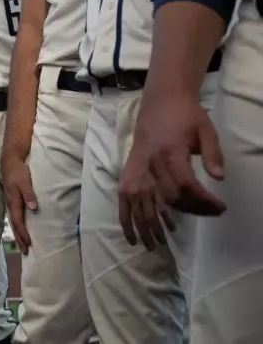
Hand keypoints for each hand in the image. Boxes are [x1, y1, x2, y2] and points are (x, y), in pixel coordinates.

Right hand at [1, 155, 36, 253]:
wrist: (10, 161)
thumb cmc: (18, 171)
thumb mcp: (24, 180)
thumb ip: (28, 194)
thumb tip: (33, 208)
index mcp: (13, 201)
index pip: (18, 221)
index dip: (23, 233)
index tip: (29, 244)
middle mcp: (10, 204)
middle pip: (14, 225)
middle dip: (20, 238)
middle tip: (25, 252)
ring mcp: (10, 202)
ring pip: (14, 222)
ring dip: (18, 234)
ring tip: (23, 245)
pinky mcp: (12, 200)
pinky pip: (15, 217)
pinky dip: (18, 226)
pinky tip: (22, 229)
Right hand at [118, 92, 225, 249]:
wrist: (160, 100)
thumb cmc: (185, 114)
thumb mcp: (206, 129)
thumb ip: (212, 154)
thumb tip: (219, 178)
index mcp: (170, 150)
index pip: (186, 185)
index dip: (203, 201)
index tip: (219, 208)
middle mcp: (150, 162)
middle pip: (168, 198)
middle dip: (189, 213)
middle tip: (207, 216)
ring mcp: (136, 168)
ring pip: (143, 204)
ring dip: (152, 226)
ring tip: (161, 243)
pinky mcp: (128, 170)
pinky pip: (124, 199)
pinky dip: (126, 218)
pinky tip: (132, 235)